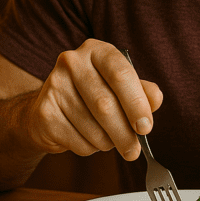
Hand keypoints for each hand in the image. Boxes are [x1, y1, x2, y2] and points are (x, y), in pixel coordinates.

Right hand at [24, 39, 162, 160]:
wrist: (49, 109)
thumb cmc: (92, 96)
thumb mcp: (120, 88)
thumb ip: (142, 91)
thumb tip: (155, 100)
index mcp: (97, 50)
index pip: (121, 74)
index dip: (136, 103)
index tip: (146, 127)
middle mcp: (73, 62)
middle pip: (106, 104)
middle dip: (125, 133)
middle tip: (134, 150)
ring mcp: (54, 85)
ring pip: (93, 127)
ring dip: (108, 142)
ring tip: (109, 139)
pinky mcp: (44, 112)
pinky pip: (77, 140)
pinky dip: (90, 148)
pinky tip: (88, 138)